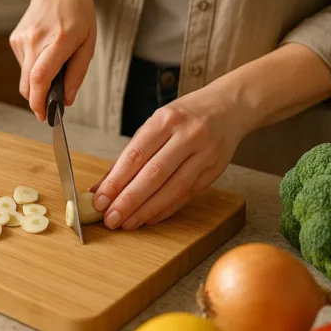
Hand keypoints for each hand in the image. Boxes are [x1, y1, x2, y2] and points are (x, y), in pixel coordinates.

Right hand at [9, 0, 95, 120]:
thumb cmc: (78, 13)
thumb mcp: (88, 43)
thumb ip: (77, 73)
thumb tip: (66, 100)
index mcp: (60, 39)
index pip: (40, 77)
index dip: (39, 101)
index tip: (44, 116)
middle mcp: (36, 39)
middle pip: (28, 84)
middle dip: (38, 100)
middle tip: (52, 106)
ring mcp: (22, 39)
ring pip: (25, 77)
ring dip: (38, 82)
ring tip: (56, 63)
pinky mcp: (15, 39)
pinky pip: (23, 66)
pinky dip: (34, 68)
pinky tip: (46, 52)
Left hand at [90, 83, 250, 229]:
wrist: (230, 107)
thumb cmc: (186, 116)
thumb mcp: (156, 123)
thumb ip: (130, 155)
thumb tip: (102, 186)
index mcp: (166, 120)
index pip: (136, 155)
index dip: (116, 181)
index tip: (100, 200)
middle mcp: (187, 136)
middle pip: (154, 174)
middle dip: (129, 201)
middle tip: (110, 218)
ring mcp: (205, 154)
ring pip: (173, 189)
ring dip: (146, 210)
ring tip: (127, 223)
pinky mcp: (215, 171)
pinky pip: (187, 195)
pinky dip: (165, 209)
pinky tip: (149, 218)